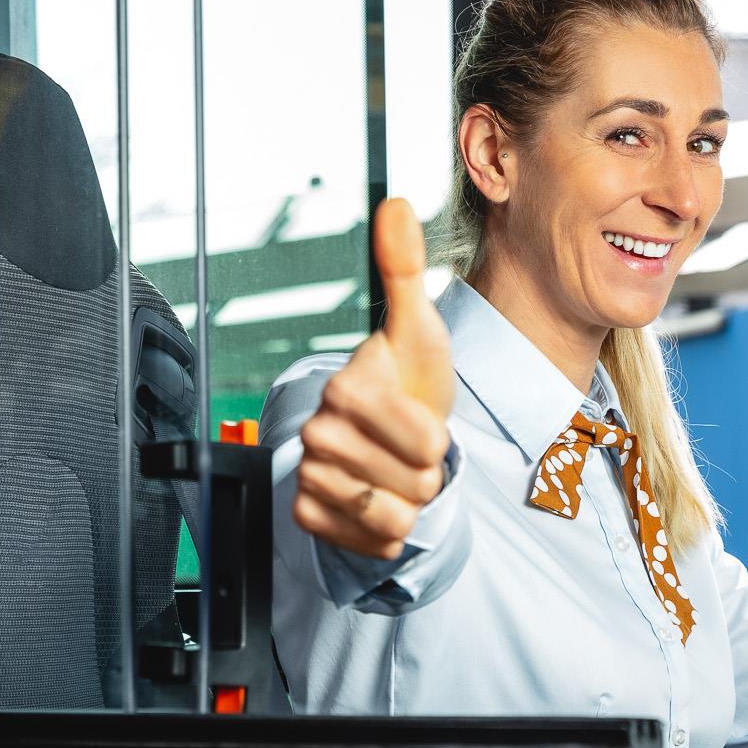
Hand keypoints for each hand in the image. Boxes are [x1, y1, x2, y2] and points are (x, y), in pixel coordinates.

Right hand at [291, 197, 455, 559]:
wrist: (387, 441)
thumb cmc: (410, 385)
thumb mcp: (419, 330)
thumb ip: (406, 269)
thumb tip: (394, 203)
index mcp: (345, 388)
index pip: (421, 438)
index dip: (436, 438)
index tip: (426, 422)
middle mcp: (317, 434)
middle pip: (409, 482)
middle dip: (425, 474)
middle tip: (410, 451)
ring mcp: (311, 478)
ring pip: (392, 515)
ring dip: (411, 503)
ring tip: (397, 474)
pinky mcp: (310, 518)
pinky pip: (372, 544)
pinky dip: (389, 532)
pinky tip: (380, 501)